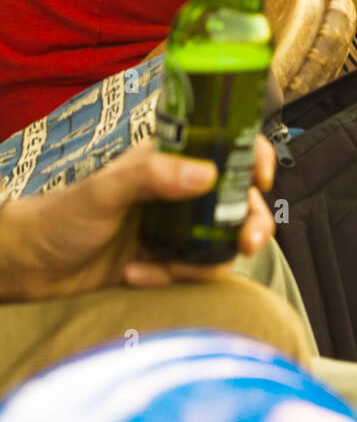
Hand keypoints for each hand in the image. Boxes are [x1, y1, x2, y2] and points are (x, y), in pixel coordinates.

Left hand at [0, 136, 275, 302]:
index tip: (262, 179)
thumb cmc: (60, 216)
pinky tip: (138, 274)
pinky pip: (189, 270)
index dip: (252, 155)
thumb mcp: (105, 190)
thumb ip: (152, 176)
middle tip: (248, 242)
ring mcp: (171, 226)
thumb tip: (207, 173)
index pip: (224, 144)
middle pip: (234, 199)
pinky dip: (171, 277)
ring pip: (219, 238)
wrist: (29, 268)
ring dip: (213, 257)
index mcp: (168, 159)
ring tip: (185, 270)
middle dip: (248, 220)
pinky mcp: (162, 260)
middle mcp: (176, 190)